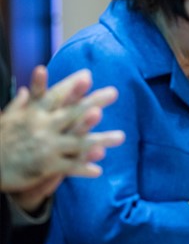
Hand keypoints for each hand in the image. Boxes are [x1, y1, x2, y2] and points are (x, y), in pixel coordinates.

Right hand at [0, 68, 124, 195]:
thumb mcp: (5, 119)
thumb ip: (20, 105)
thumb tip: (28, 90)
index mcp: (33, 113)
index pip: (55, 95)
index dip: (71, 86)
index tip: (87, 74)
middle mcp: (42, 127)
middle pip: (73, 112)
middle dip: (94, 102)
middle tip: (114, 92)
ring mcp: (46, 147)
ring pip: (79, 142)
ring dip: (101, 139)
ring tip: (121, 137)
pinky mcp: (46, 166)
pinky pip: (70, 166)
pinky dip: (85, 167)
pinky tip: (99, 169)